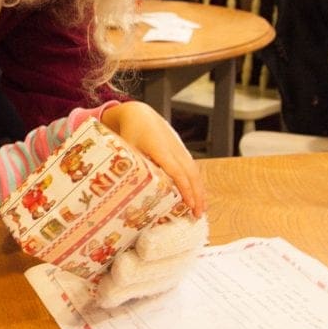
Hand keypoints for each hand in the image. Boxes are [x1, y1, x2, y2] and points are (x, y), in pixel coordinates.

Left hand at [100, 102, 205, 216]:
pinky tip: (198, 194)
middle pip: (190, 173)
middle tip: (198, 215)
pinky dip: (196, 181)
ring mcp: (179, 148)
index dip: (184, 188)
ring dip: (200, 190)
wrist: (139, 114)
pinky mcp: (181, 149)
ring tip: (201, 209)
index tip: (190, 204)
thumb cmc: (130, 132)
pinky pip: (192, 166)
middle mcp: (173, 148)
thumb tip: (126, 191)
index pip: (176, 171)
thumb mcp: (127, 148)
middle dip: (197, 194)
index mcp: (159, 148)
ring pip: (194, 170)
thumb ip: (130, 166)